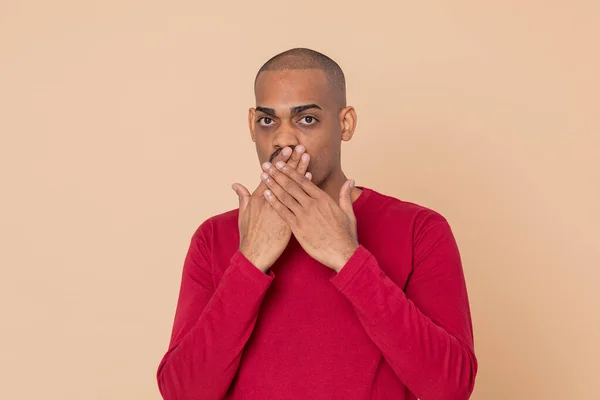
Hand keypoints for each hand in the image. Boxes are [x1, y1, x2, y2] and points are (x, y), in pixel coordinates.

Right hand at [232, 146, 311, 271]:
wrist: (255, 254)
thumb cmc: (249, 235)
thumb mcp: (243, 215)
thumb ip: (242, 198)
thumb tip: (236, 184)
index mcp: (257, 197)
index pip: (270, 174)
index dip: (279, 162)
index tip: (287, 150)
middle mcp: (268, 200)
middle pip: (283, 176)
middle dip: (291, 161)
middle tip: (300, 147)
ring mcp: (279, 208)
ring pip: (291, 185)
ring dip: (299, 169)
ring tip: (307, 156)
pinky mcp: (287, 218)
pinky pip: (298, 198)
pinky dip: (303, 188)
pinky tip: (309, 178)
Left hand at [260, 160, 358, 271]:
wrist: (342, 253)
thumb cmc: (345, 234)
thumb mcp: (348, 212)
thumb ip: (345, 195)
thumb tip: (351, 181)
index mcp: (323, 198)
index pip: (303, 180)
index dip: (290, 170)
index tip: (281, 163)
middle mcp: (312, 204)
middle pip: (291, 185)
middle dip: (277, 173)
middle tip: (267, 164)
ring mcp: (304, 216)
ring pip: (285, 196)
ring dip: (272, 185)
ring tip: (263, 176)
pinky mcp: (298, 228)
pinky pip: (283, 212)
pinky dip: (274, 202)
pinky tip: (266, 195)